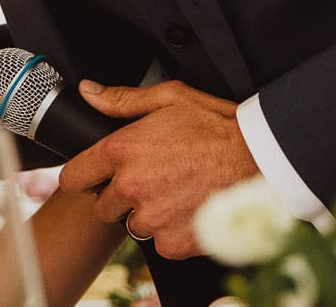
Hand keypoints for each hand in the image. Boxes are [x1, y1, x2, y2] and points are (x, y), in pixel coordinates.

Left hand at [56, 79, 259, 259]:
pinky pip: (160, 243)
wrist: (261, 161)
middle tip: (153, 179)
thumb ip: (122, 99)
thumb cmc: (217, 127)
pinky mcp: (172, 244)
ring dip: (149, 214)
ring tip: (178, 193)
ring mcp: (151, 219)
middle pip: (103, 206)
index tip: (90, 178)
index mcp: (123, 151)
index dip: (81, 176)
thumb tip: (88, 92)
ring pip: (134, 225)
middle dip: (121, 196)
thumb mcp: (169, 98)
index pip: (74, 176)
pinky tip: (191, 209)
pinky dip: (172, 232)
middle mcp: (131, 187)